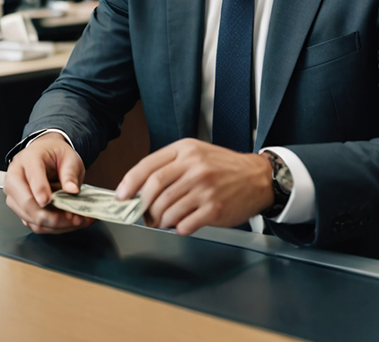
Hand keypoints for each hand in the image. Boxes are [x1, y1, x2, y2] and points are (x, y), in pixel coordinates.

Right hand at [3, 132, 95, 233]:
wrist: (45, 154)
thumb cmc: (55, 154)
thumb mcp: (69, 157)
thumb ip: (70, 173)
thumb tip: (72, 190)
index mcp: (29, 159)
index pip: (31, 177)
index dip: (39, 190)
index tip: (48, 201)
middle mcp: (16, 177)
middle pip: (27, 203)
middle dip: (51, 216)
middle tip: (73, 217)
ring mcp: (15, 195)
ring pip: (30, 218)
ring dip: (55, 224)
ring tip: (76, 220)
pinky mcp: (19, 208)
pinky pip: (34, 224)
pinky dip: (52, 227)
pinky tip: (67, 223)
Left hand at [115, 139, 273, 235]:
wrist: (257, 177)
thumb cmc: (223, 167)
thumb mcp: (196, 154)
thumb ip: (170, 166)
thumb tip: (140, 188)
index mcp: (186, 150)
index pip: (148, 166)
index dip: (130, 183)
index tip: (122, 196)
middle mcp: (194, 167)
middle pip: (154, 189)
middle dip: (143, 206)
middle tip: (143, 215)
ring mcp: (204, 188)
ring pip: (166, 210)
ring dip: (160, 221)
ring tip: (163, 221)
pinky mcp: (214, 209)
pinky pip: (184, 225)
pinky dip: (177, 228)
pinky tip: (183, 223)